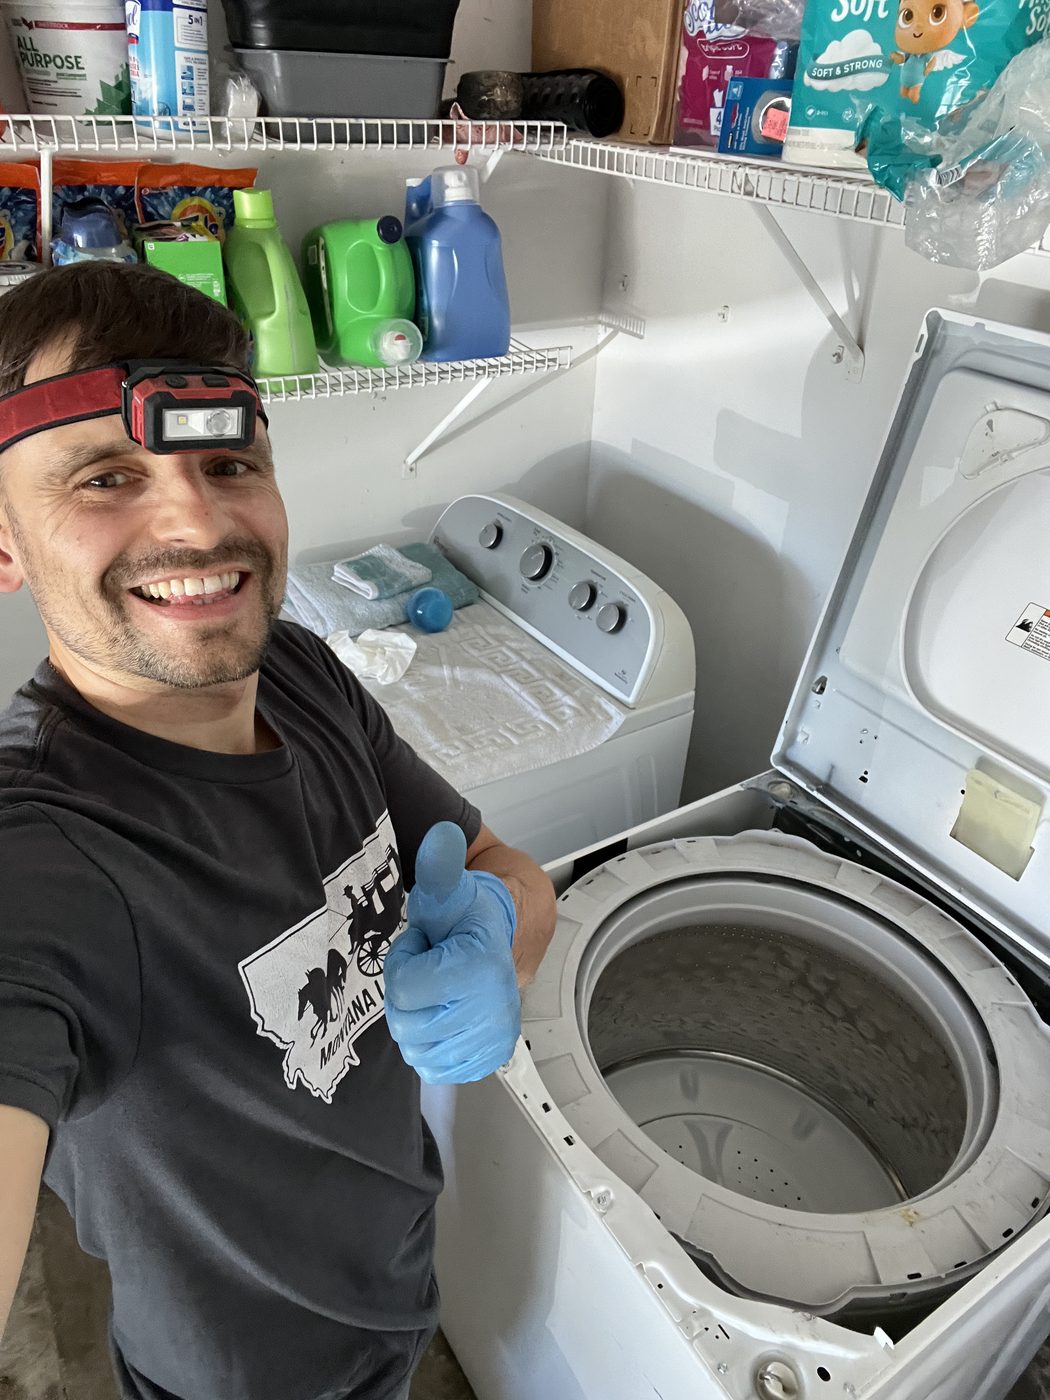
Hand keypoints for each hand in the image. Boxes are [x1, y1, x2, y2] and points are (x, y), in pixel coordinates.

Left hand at [384, 822, 519, 1084]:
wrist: (511, 942)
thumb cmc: (472, 918)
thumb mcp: (450, 890)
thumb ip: (440, 866)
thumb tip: (441, 834)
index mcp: (480, 969)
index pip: (403, 988)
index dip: (407, 962)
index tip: (427, 946)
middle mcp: (491, 1012)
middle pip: (406, 1022)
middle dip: (410, 992)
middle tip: (432, 967)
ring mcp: (490, 1042)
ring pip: (415, 1047)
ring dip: (419, 1018)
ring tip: (439, 988)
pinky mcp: (485, 1062)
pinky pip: (432, 1066)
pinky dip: (430, 1045)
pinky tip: (444, 1015)